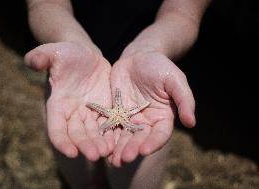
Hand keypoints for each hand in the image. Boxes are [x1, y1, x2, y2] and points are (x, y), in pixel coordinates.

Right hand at [24, 42, 113, 160]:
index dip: (62, 141)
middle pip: (77, 135)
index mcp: (57, 104)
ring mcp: (89, 114)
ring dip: (100, 144)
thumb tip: (32, 62)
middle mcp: (72, 114)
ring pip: (94, 134)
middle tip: (96, 155)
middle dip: (85, 145)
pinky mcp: (105, 111)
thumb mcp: (54, 52)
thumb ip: (42, 57)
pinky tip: (119, 143)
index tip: (71, 153)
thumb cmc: (67, 54)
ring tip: (109, 152)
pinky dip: (112, 135)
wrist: (87, 57)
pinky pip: (108, 126)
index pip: (56, 127)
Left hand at [109, 51, 195, 166]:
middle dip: (132, 149)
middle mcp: (147, 122)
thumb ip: (184, 100)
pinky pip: (111, 125)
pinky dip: (106, 136)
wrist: (139, 57)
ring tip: (112, 160)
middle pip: (140, 139)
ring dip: (118, 148)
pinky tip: (100, 144)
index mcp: (163, 117)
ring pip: (124, 137)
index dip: (153, 143)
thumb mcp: (175, 80)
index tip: (144, 151)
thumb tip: (191, 123)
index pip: (160, 134)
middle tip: (123, 159)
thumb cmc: (160, 66)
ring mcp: (130, 118)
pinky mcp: (115, 113)